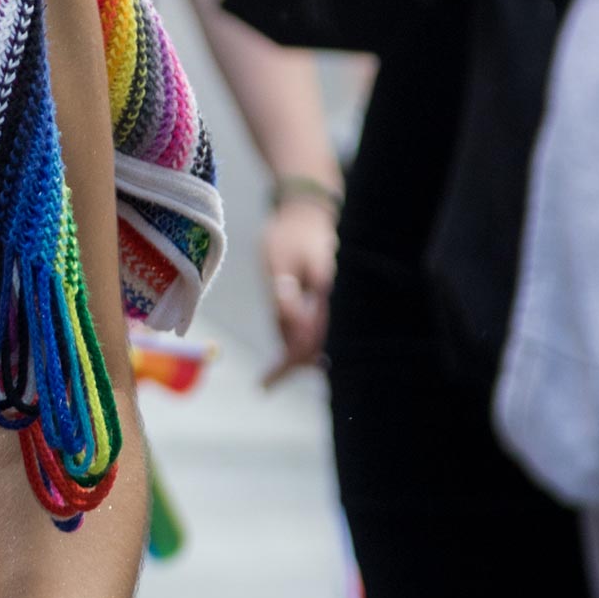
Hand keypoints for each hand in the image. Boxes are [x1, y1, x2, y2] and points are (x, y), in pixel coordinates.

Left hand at [260, 195, 336, 384]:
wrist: (305, 213)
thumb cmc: (287, 233)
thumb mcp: (278, 260)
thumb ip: (284, 293)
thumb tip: (291, 326)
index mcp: (324, 292)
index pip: (309, 337)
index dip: (290, 361)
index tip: (268, 381)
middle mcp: (331, 301)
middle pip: (316, 344)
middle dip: (294, 365)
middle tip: (267, 384)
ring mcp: (327, 301)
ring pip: (312, 337)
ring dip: (293, 353)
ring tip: (270, 375)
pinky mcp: (320, 298)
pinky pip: (310, 326)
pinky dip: (295, 340)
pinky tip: (280, 358)